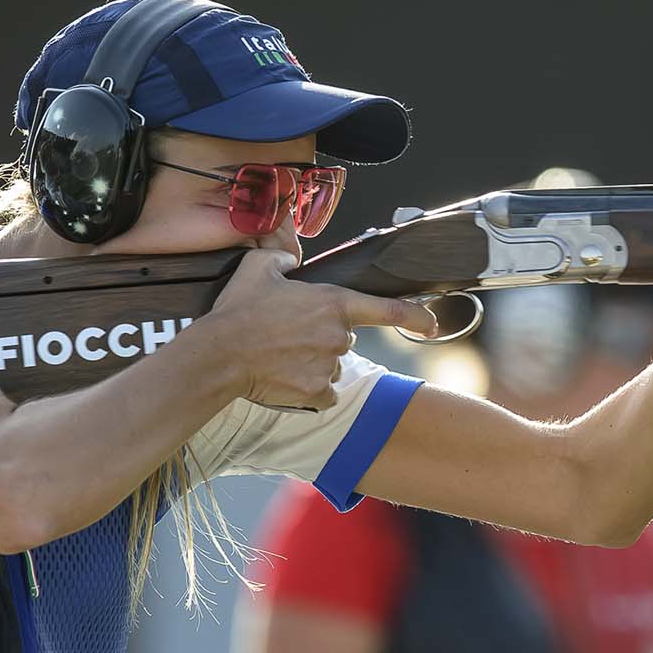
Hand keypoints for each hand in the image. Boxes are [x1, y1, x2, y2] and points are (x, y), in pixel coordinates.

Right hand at [206, 250, 439, 407]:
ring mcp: (330, 366)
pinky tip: (283, 377)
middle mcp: (339, 336)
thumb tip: (289, 261)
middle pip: (344, 338)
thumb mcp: (260, 268)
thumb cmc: (239, 311)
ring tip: (278, 354)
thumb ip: (284, 260)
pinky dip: (307, 389)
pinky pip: (322, 392)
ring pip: (331, 366)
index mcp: (334, 303)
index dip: (416, 317)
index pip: (389, 310)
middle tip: (287, 334)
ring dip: (313, 362)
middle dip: (322, 337)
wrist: (220, 354)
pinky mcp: (317, 392)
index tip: (433, 324)